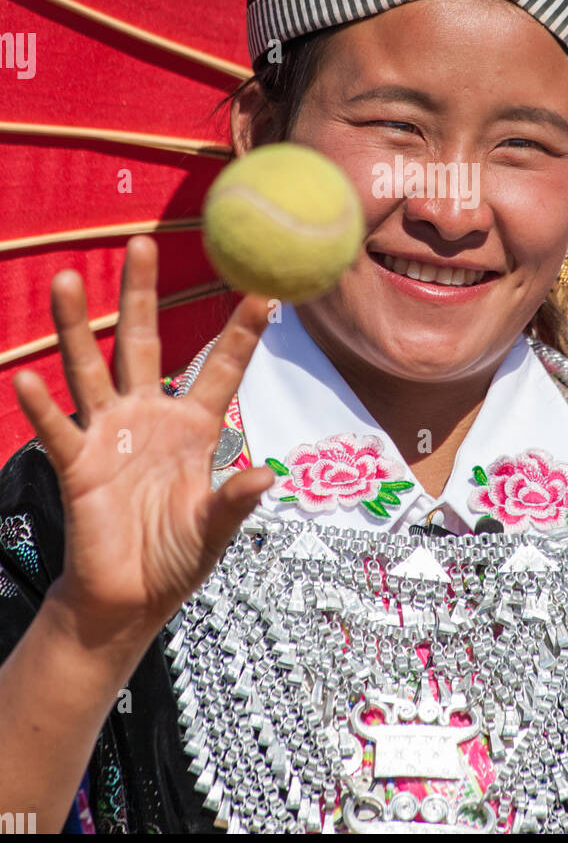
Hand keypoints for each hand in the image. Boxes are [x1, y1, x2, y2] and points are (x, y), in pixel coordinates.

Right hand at [12, 235, 273, 650]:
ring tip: (66, 278)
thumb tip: (266, 474)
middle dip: (139, 292)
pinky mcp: (78, 465)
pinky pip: (58, 431)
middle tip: (140, 241)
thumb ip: (235, 500)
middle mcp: (148, 416)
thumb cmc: (176, 558)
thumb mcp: (214, 530)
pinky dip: (42, 407)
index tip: (266, 290)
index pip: (221, 368)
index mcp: (193, 425)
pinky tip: (27, 379)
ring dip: (76, 326)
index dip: (242, 332)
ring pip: (90, 368)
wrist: (129, 600)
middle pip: (143, 341)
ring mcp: (109, 435)